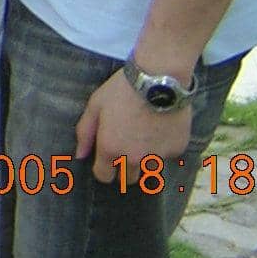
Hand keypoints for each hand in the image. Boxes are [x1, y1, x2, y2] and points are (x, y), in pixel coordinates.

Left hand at [75, 70, 193, 185]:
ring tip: (144, 134)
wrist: (159, 79)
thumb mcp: (95, 105)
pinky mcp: (176, 150)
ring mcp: (157, 156)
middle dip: (124, 167)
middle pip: (127, 178)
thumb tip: (80, 155)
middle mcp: (133, 158)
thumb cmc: (122, 90)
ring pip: (148, 168)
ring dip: (144, 159)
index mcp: (111, 149)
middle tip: (126, 144)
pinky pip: (166, 155)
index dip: (103, 169)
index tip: (106, 158)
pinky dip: (163, 146)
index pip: (104, 176)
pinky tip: (161, 126)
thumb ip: (85, 132)